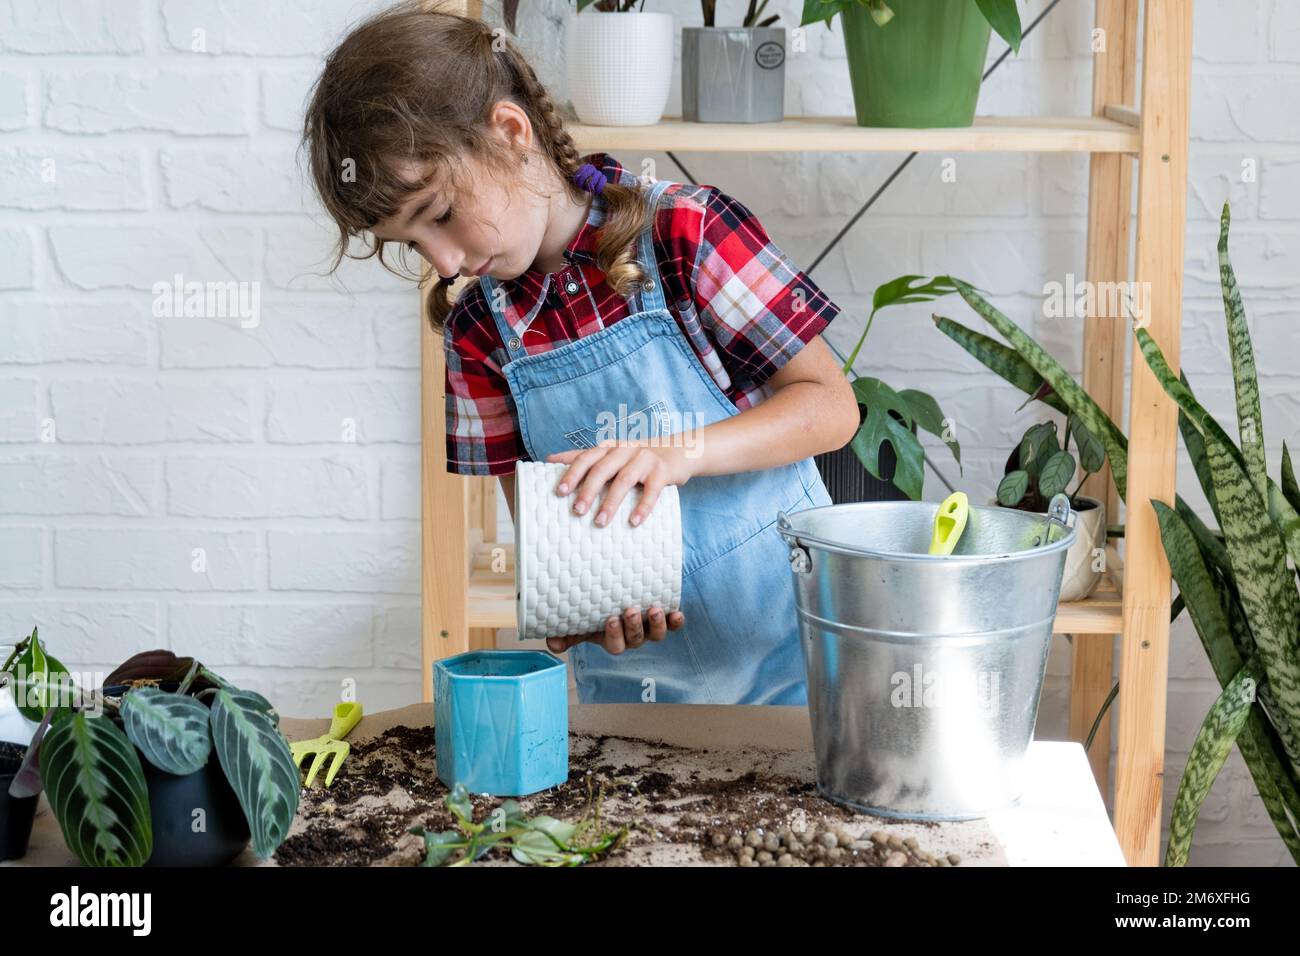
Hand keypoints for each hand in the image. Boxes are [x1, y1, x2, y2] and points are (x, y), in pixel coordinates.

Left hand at [546, 440, 693, 528]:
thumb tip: (549, 460)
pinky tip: (634, 522)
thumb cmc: (637, 457)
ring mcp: (644, 459)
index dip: (572, 474)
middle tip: (577, 511)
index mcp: (609, 448)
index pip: (585, 458)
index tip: (560, 492)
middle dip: (588, 490)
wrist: (679, 450)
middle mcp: (625, 450)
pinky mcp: (662, 471)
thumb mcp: (610, 453)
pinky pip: (652, 490)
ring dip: (611, 502)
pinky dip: (643, 507)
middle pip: (602, 469)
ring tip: (600, 522)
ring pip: (625, 480)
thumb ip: (583, 456)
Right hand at [546, 604, 685, 654]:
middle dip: (633, 627)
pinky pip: (672, 625)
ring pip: (655, 635)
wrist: (618, 594)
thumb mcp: (580, 622)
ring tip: (655, 609)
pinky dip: (675, 622)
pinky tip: (676, 613)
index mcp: (611, 639)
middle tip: (631, 610)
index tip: (611, 619)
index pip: (615, 645)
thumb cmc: (595, 611)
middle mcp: (631, 637)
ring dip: (656, 624)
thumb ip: (566, 632)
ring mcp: (648, 629)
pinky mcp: (664, 619)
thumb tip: (552, 643)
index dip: (615, 635)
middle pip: (635, 640)